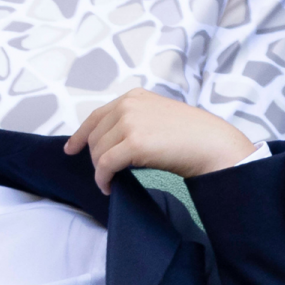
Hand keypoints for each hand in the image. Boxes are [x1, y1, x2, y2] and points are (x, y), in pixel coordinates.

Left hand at [64, 89, 256, 194]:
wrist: (213, 145)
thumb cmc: (192, 136)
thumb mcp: (158, 116)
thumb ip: (133, 120)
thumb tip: (109, 140)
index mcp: (133, 97)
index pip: (96, 116)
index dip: (80, 135)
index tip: (71, 148)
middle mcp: (128, 105)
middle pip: (95, 137)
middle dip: (96, 158)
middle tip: (106, 174)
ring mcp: (130, 122)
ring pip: (98, 152)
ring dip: (101, 170)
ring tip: (111, 181)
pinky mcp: (133, 143)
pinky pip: (106, 165)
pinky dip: (103, 179)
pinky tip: (109, 187)